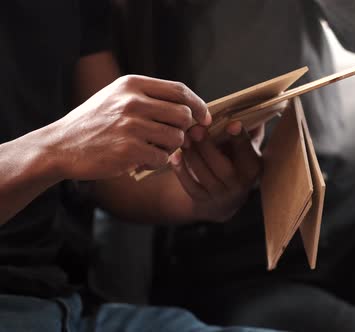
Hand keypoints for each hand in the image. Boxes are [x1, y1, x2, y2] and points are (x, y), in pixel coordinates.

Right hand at [48, 75, 210, 179]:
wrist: (61, 146)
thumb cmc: (95, 123)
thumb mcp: (117, 97)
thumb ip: (149, 97)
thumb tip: (190, 107)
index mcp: (132, 85)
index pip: (179, 90)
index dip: (198, 104)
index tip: (204, 117)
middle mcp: (132, 102)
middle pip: (183, 114)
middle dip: (184, 129)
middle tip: (171, 138)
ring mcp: (131, 126)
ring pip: (177, 138)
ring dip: (171, 148)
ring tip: (153, 148)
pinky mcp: (129, 150)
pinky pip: (163, 158)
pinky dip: (158, 162)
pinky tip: (142, 160)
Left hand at [170, 121, 261, 221]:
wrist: (225, 200)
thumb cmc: (236, 162)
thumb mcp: (247, 148)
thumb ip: (249, 128)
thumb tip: (253, 103)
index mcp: (253, 167)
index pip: (248, 152)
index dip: (240, 139)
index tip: (232, 123)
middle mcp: (240, 185)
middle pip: (224, 168)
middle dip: (208, 147)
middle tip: (195, 129)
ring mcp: (221, 195)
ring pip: (205, 176)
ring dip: (192, 156)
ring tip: (183, 138)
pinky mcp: (203, 201)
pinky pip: (190, 187)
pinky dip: (181, 171)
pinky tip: (174, 156)